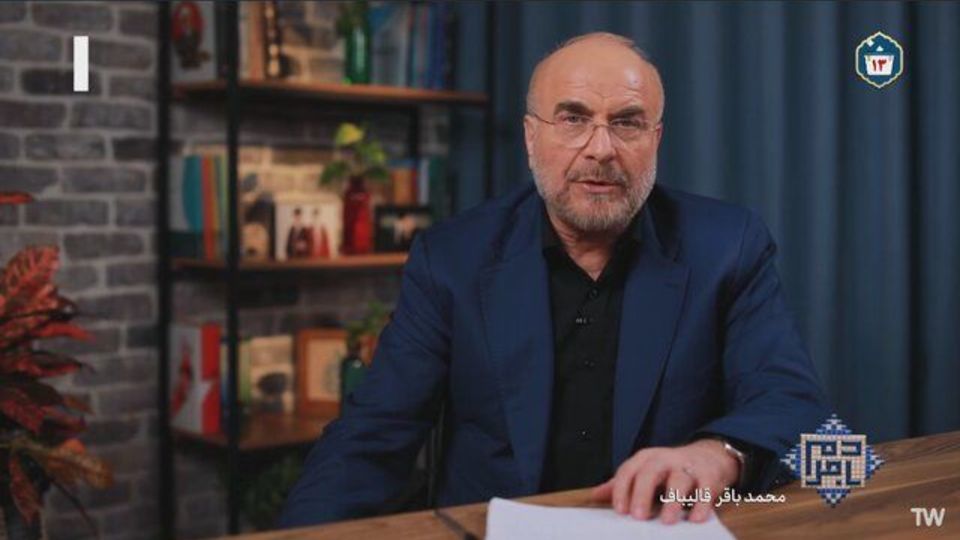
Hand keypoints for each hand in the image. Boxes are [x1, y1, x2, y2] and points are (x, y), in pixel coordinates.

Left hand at [591, 439, 739, 523]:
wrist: (709, 456)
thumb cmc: (670, 469)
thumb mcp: (645, 471)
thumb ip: (623, 484)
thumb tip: (595, 495)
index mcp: (646, 458)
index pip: (629, 470)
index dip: (622, 489)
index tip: (620, 510)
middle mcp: (666, 459)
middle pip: (651, 471)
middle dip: (643, 493)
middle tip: (638, 516)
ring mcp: (688, 467)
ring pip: (679, 480)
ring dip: (673, 501)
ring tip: (667, 521)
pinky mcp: (710, 476)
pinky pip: (706, 489)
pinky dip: (702, 504)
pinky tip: (696, 518)